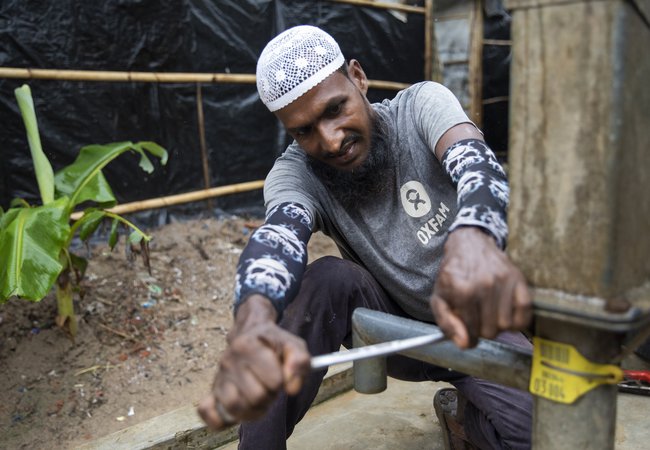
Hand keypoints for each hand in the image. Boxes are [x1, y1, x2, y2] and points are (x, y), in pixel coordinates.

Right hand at [198, 294, 309, 428]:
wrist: (252, 334)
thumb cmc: (275, 343)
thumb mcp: (293, 345)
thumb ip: (299, 362)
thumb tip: (293, 388)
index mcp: (247, 345)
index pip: (274, 381)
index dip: (283, 382)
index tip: (281, 374)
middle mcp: (228, 360)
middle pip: (256, 397)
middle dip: (270, 396)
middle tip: (270, 385)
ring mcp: (219, 376)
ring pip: (235, 407)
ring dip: (253, 410)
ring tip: (260, 399)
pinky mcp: (213, 390)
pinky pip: (207, 411)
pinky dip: (220, 419)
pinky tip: (237, 414)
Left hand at [430, 227, 531, 348]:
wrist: (469, 244)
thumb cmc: (453, 274)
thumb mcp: (439, 298)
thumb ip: (447, 323)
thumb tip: (464, 343)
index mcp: (462, 291)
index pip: (471, 332)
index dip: (469, 336)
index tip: (468, 331)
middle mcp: (484, 285)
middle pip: (490, 331)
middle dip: (483, 329)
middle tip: (478, 318)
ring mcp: (503, 281)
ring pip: (507, 325)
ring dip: (499, 324)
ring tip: (490, 313)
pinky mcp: (518, 278)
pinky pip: (525, 313)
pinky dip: (518, 319)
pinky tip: (506, 312)